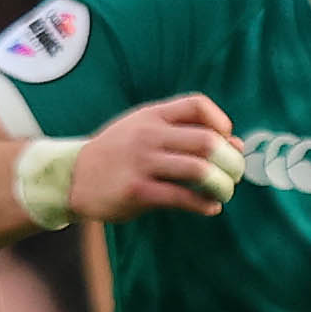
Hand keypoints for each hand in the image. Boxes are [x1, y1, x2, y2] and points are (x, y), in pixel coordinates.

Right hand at [77, 94, 241, 221]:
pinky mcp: (137, 191)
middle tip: (235, 173)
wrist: (72, 177)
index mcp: (152, 115)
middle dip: (232, 161)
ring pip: (199, 170)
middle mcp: (148, 135)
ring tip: (224, 191)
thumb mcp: (145, 130)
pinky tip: (210, 207)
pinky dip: (204, 204)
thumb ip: (186, 132)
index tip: (226, 140)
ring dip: (222, 184)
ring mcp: (142, 162)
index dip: (221, 122)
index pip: (197, 104)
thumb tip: (237, 144)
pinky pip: (182, 197)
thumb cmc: (119, 153)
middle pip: (207, 141)